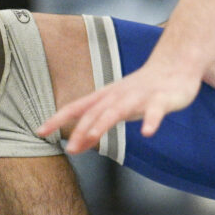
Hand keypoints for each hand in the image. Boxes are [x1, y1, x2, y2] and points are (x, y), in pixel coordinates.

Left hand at [38, 59, 201, 151]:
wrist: (175, 66)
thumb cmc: (142, 91)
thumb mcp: (116, 109)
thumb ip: (95, 127)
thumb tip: (74, 147)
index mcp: (106, 97)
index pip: (77, 108)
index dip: (58, 118)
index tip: (39, 132)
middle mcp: (119, 95)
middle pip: (96, 112)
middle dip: (82, 129)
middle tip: (69, 149)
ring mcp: (140, 96)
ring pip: (119, 110)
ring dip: (104, 123)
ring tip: (92, 138)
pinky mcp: (161, 99)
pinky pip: (155, 111)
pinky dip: (151, 121)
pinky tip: (148, 133)